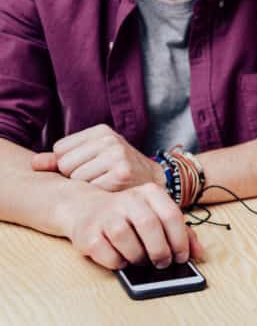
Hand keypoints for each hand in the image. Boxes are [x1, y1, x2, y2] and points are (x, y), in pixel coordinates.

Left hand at [31, 124, 163, 191]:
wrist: (154, 181)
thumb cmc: (117, 169)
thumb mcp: (92, 157)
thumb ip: (60, 159)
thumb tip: (33, 163)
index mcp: (101, 131)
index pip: (60, 149)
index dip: (69, 163)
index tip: (89, 166)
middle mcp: (109, 139)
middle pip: (65, 165)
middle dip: (75, 176)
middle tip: (98, 176)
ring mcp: (117, 155)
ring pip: (75, 178)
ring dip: (85, 187)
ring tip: (104, 183)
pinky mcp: (121, 173)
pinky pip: (89, 189)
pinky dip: (96, 194)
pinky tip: (109, 190)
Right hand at [62, 183, 202, 269]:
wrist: (86, 208)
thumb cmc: (130, 214)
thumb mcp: (156, 214)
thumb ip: (181, 232)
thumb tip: (199, 254)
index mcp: (149, 192)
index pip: (171, 215)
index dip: (180, 240)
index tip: (182, 257)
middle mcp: (128, 199)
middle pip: (150, 226)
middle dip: (161, 250)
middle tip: (163, 263)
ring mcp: (105, 215)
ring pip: (128, 241)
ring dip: (139, 258)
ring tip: (143, 260)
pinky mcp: (88, 234)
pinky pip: (109, 255)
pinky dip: (120, 262)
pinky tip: (124, 260)